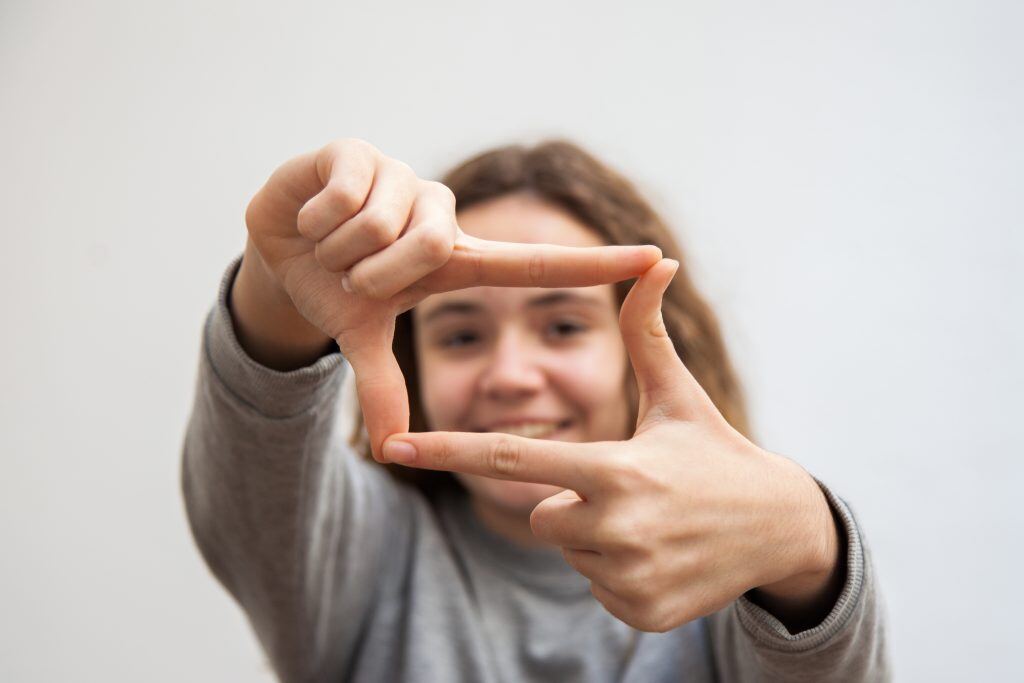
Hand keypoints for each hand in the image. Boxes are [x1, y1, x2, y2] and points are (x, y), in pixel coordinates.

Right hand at [244, 138, 662, 458]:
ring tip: (332, 246)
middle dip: (376, 275)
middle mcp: (440, 214)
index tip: (658, 260)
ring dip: (342, 251)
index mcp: (454, 260)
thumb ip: (384, 388)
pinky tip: (313, 219)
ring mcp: (401, 178)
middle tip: (353, 277)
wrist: (277, 249)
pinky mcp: (355, 152)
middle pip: (431, 245)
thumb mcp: (362, 340)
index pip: (536, 265)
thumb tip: (393, 451)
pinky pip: (347, 196)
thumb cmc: (336, 288)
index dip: (598, 264)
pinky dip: (318, 222)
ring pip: (383, 224)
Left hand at [381, 259, 841, 631]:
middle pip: (541, 515)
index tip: (394, 446)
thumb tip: (654, 260)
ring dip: (595, 536)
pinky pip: (596, 586)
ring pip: (569, 551)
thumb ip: (647, 332)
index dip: (448, 450)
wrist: (780, 528)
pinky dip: (618, 571)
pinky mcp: (642, 614)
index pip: (511, 457)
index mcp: (615, 471)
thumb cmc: (716, 452)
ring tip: (652, 520)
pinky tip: (662, 553)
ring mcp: (629, 578)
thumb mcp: (678, 394)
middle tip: (629, 490)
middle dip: (569, 500)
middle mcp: (616, 529)